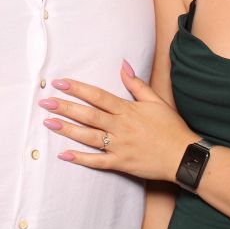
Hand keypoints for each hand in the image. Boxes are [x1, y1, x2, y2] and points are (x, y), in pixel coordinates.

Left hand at [40, 60, 198, 181]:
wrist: (183, 156)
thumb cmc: (171, 127)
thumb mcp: (156, 100)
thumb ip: (136, 84)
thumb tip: (123, 64)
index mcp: (127, 110)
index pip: (98, 96)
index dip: (78, 88)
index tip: (60, 83)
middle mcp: (121, 127)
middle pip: (88, 115)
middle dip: (65, 107)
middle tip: (45, 102)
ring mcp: (120, 146)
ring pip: (88, 137)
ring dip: (67, 130)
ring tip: (48, 123)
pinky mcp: (121, 163)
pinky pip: (97, 162)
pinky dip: (80, 159)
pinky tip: (64, 154)